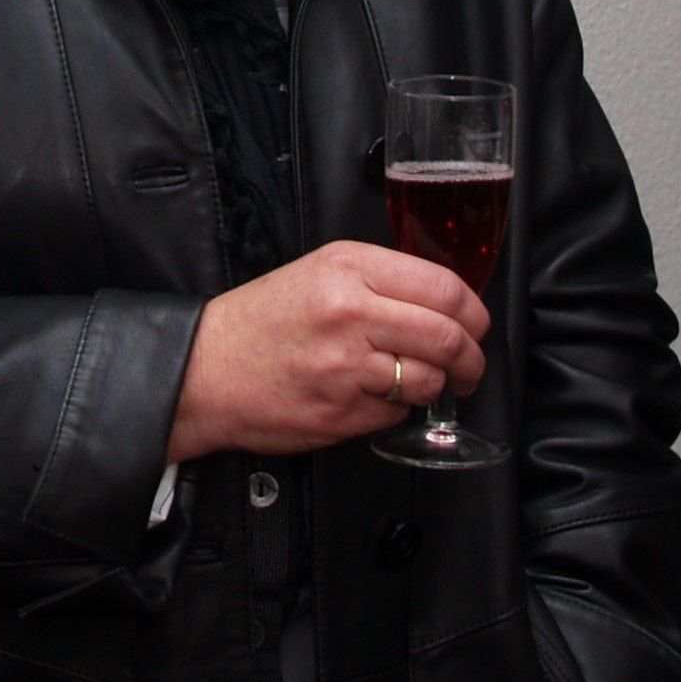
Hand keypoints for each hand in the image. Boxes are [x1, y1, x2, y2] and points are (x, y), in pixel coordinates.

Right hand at [166, 239, 488, 461]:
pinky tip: (371, 395)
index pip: (445, 288)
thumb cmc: (261, 321)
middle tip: (470, 365)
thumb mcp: (320, 272)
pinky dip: (396, 408)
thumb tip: (446, 302)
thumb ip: (380, 279)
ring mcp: (346, 366)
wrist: (204, 370)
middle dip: (472, 358)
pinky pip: (396, 412)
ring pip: (429, 379)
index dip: (474, 313)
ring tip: (420, 381)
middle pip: (448, 336)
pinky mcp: (342, 412)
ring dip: (435, 385)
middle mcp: (350, 312)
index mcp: (349, 268)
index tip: (475, 325)